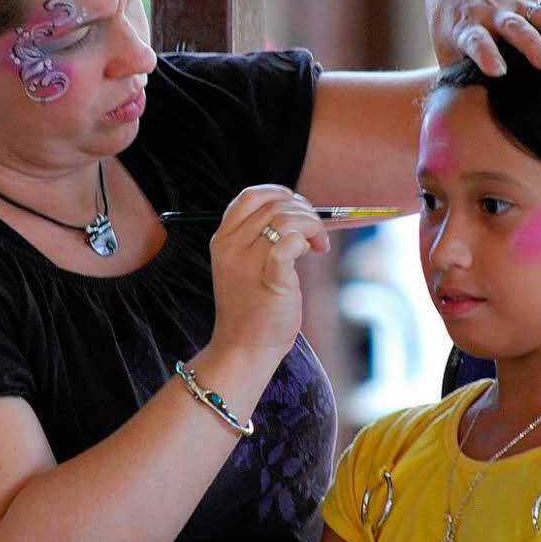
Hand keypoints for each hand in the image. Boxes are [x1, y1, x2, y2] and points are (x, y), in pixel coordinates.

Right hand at [209, 185, 329, 358]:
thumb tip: (296, 211)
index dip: (279, 193)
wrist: (244, 348)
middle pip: (273, 204)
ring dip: (311, 225)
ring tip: (317, 244)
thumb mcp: (243, 265)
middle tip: (315, 231)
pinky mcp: (270, 279)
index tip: (297, 206)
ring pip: (286, 219)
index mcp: (223, 239)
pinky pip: (290, 243)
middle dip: (303, 210)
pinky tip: (313, 251)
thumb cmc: (251, 307)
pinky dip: (307, 239)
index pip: (250, 196)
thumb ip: (259, 238)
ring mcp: (248, 263)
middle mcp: (232, 246)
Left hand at [426, 0, 540, 75]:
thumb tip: (454, 120)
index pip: (476, 41)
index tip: (496, 71)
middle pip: (516, 28)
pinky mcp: (538, 2)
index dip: (486, 54)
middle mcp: (495, 14)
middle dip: (532, 45)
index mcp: (468, 28)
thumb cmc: (452, 31)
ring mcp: (518, 5)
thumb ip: (455, 79)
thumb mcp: (447, 52)